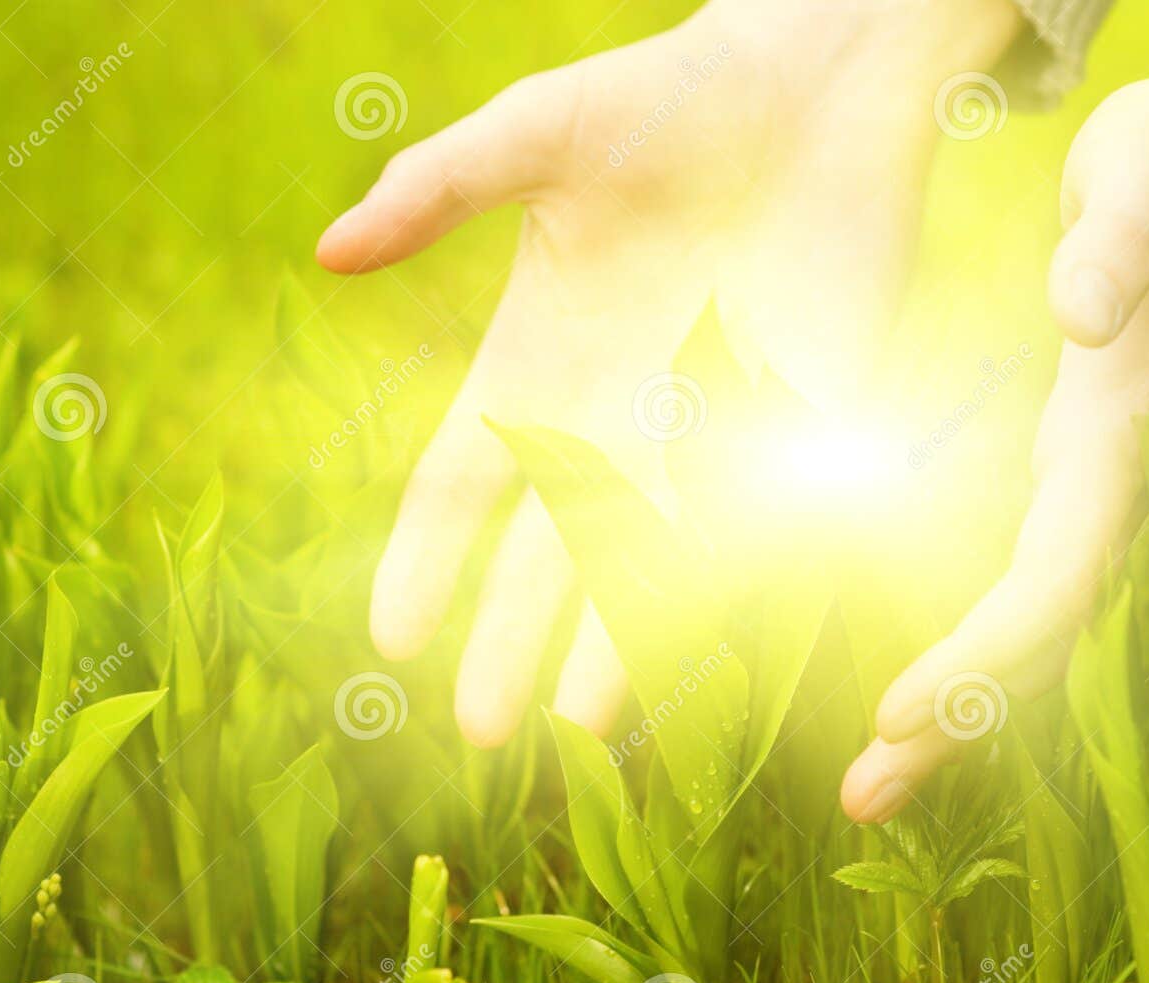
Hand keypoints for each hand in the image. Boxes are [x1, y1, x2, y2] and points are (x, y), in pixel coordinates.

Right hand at [319, 0, 1024, 746]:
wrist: (820, 84)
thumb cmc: (670, 97)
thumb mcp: (538, 132)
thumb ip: (437, 187)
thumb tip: (329, 251)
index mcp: (530, 365)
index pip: (456, 488)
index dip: (423, 565)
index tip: (392, 642)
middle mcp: (603, 420)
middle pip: (540, 556)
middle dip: (506, 643)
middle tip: (481, 733)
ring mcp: (695, 435)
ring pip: (639, 567)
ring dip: (611, 649)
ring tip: (580, 731)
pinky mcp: (788, 431)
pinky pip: (745, 534)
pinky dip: (716, 598)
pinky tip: (697, 659)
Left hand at [843, 12, 1148, 822]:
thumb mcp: (1146, 165)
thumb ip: (1115, 238)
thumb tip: (1077, 315)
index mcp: (1117, 431)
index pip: (1055, 571)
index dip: (986, 650)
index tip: (899, 708)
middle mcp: (1112, 482)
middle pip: (1042, 635)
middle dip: (957, 722)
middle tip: (860, 800)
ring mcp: (1099, 490)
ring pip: (1035, 630)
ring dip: (959, 712)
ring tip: (872, 790)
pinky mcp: (1077, 479)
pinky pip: (1025, 593)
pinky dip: (976, 657)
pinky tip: (919, 702)